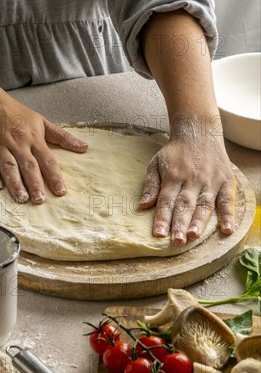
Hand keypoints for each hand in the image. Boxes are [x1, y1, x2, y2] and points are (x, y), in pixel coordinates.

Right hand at [0, 94, 87, 203]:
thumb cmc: (16, 114)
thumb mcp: (42, 121)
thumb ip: (62, 136)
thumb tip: (84, 147)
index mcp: (33, 138)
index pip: (47, 159)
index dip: (54, 176)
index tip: (61, 191)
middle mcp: (17, 143)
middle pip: (28, 165)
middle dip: (35, 183)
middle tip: (40, 200)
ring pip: (8, 166)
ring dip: (15, 183)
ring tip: (21, 198)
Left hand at [139, 127, 236, 244]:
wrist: (198, 131)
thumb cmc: (175, 152)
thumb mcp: (156, 163)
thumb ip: (151, 185)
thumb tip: (143, 205)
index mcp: (173, 176)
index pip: (166, 200)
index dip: (162, 218)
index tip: (158, 234)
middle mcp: (192, 179)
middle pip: (185, 204)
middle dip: (179, 223)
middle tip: (176, 241)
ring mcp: (210, 181)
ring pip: (204, 204)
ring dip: (199, 221)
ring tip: (193, 236)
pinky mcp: (225, 181)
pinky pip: (226, 200)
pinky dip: (228, 215)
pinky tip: (227, 229)